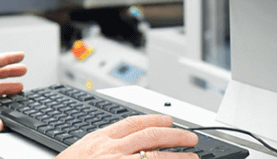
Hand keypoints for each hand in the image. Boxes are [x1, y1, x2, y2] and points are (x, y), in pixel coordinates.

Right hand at [57, 115, 199, 158]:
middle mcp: (110, 150)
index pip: (132, 123)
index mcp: (99, 139)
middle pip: (149, 137)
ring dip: (177, 157)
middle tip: (191, 138)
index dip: (154, 120)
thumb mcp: (83, 150)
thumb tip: (124, 142)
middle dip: (174, 136)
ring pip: (154, 156)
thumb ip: (103, 144)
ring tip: (192, 157)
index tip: (169, 121)